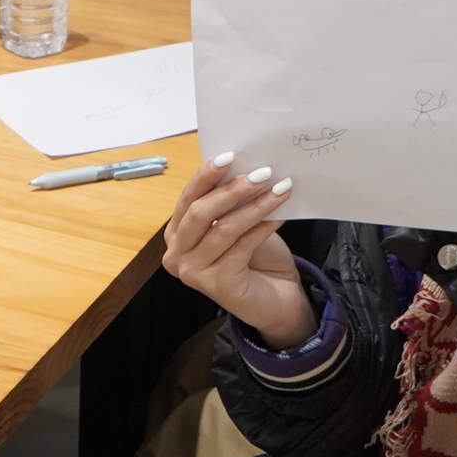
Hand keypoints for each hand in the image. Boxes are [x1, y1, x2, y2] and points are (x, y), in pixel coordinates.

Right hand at [161, 154, 309, 346]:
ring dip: (255, 206)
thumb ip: (231, 204)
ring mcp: (192, 272)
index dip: (206, 175)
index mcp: (176, 234)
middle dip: (232, 190)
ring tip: (280, 189)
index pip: (188, 198)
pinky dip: (263, 227)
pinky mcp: (215, 284)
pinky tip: (280, 215)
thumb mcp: (239, 224)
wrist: (276, 301)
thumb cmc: (256, 260)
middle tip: (261, 173)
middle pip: (200, 213)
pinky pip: (241, 246)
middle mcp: (177, 254)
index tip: (229, 156)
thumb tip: (243, 168)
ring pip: (224, 229)